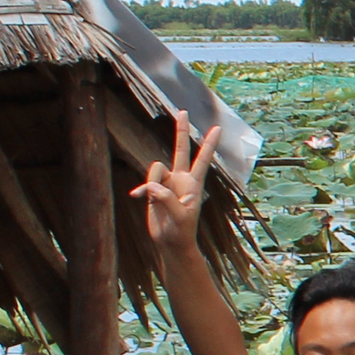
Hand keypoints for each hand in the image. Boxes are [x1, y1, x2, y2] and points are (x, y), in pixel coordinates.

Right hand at [132, 113, 209, 257]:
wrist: (171, 243)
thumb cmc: (182, 232)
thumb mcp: (180, 217)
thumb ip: (168, 199)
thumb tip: (153, 186)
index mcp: (194, 184)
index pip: (203, 160)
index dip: (209, 144)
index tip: (217, 128)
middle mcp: (180, 179)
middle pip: (181, 149)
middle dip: (180, 130)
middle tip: (182, 111)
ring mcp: (166, 183)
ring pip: (155, 168)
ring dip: (152, 183)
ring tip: (156, 201)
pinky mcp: (153, 190)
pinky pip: (144, 182)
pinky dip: (141, 190)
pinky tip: (136, 198)